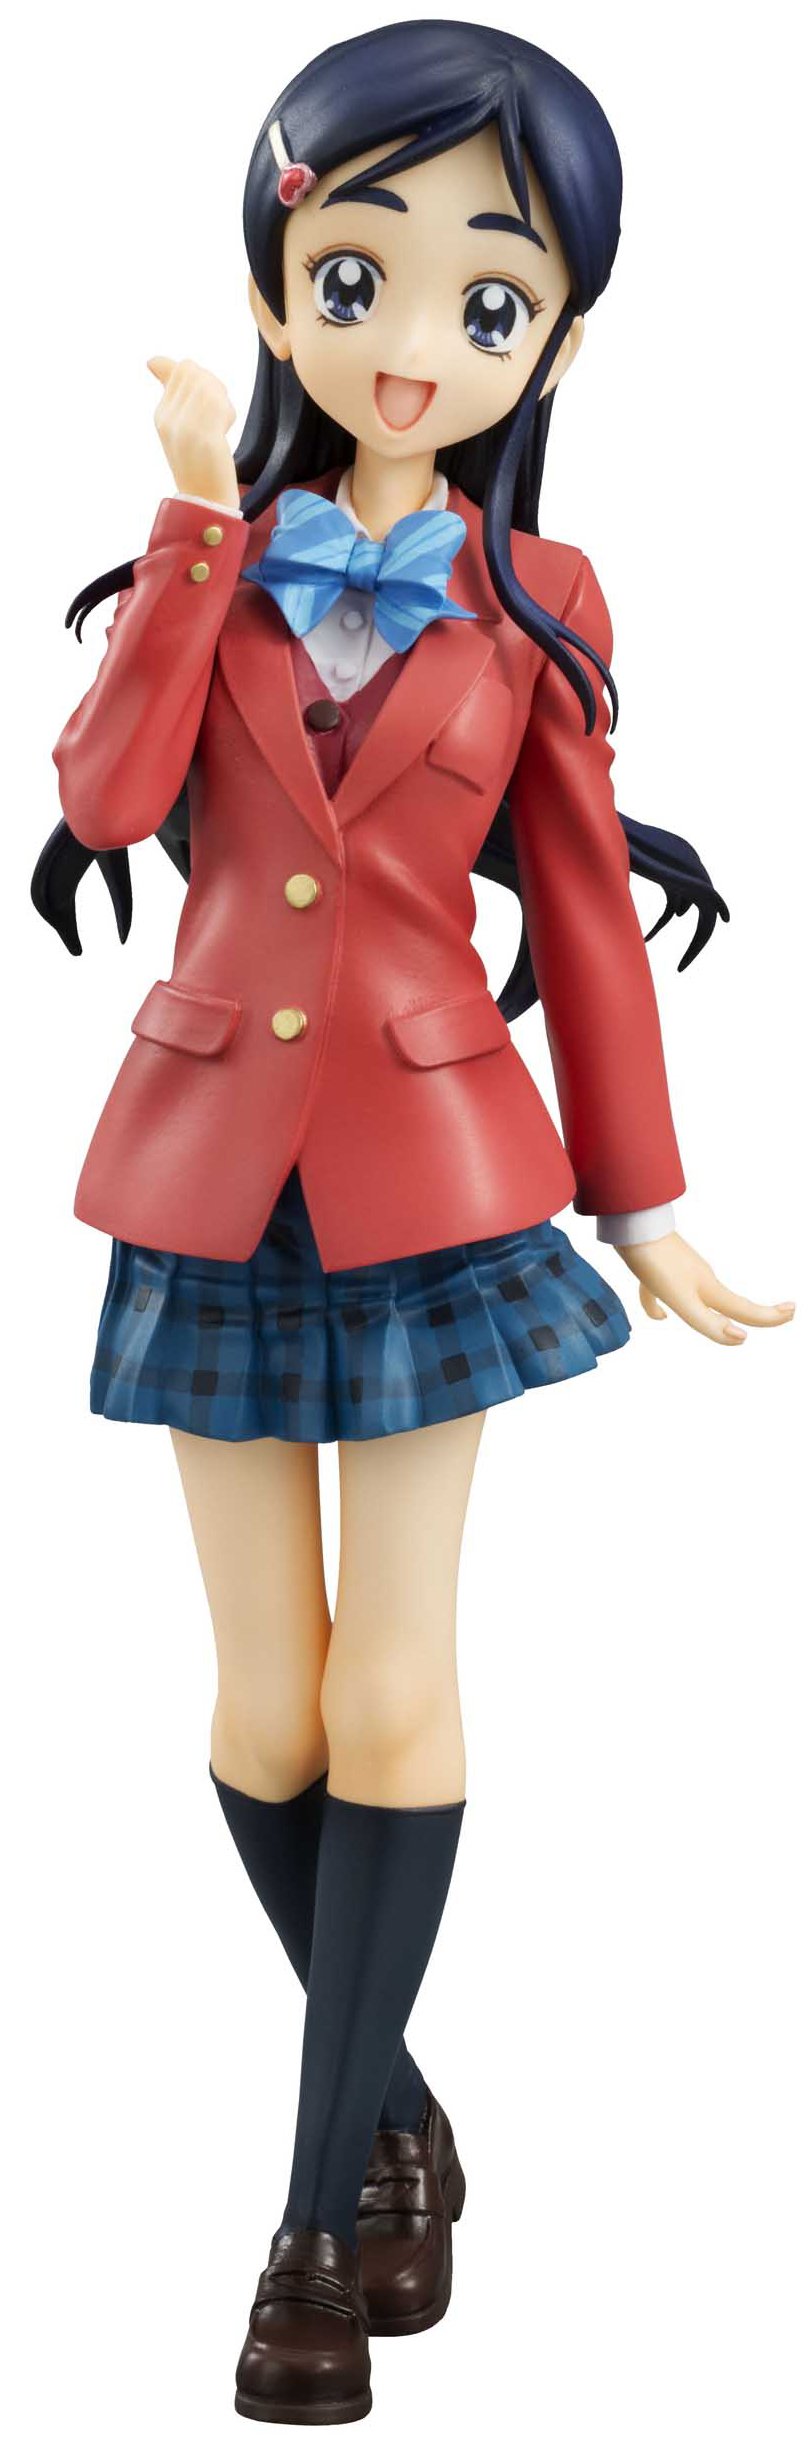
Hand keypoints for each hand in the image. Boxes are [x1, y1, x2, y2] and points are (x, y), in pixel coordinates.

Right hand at [147, 356, 239, 510]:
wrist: (205, 499)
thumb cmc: (199, 462)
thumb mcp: (180, 424)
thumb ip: (173, 392)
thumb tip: (154, 361)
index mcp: (161, 414)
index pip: (180, 369)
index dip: (202, 382)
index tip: (204, 410)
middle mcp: (168, 416)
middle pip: (195, 370)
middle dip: (212, 386)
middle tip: (215, 417)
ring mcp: (183, 424)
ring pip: (208, 382)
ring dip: (221, 400)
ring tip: (218, 427)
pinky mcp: (202, 433)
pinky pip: (220, 401)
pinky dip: (228, 413)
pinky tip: (222, 434)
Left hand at [618, 1231, 794, 1345]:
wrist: (632, 1226)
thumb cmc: (656, 1263)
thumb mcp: (683, 1300)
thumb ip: (709, 1322)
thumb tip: (741, 1338)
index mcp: (709, 1290)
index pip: (745, 1310)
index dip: (769, 1317)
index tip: (791, 1312)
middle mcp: (702, 1280)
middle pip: (731, 1304)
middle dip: (753, 1314)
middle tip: (779, 1312)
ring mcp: (683, 1272)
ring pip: (704, 1299)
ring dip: (717, 1312)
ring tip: (726, 1323)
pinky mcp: (663, 1268)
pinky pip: (670, 1292)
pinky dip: (669, 1306)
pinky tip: (658, 1314)